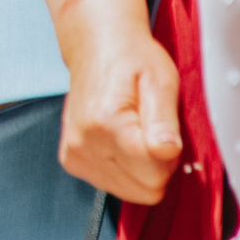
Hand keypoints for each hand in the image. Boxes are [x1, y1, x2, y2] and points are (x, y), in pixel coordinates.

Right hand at [57, 26, 182, 202]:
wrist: (97, 46)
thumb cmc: (133, 59)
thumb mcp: (161, 80)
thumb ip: (164, 119)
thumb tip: (168, 151)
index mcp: (106, 122)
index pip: (156, 175)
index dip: (169, 155)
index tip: (163, 128)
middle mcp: (83, 143)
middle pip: (144, 190)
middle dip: (156, 165)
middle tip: (150, 130)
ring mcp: (74, 153)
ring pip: (130, 192)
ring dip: (140, 168)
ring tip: (134, 131)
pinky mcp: (70, 160)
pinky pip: (112, 187)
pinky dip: (123, 170)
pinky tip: (119, 141)